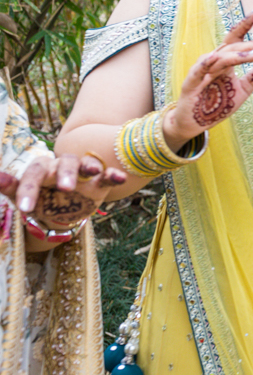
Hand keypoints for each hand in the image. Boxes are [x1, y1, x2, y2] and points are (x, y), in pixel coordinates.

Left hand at [0, 153, 124, 245]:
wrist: (60, 212)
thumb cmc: (40, 200)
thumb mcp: (24, 197)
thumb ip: (11, 187)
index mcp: (42, 169)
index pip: (34, 173)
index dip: (29, 189)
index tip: (25, 209)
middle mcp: (62, 166)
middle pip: (65, 162)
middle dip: (66, 173)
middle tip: (66, 188)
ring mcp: (82, 173)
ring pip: (86, 163)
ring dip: (90, 165)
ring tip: (94, 171)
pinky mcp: (99, 183)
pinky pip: (107, 175)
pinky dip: (113, 174)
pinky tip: (119, 178)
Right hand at [164, 7, 252, 144]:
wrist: (195, 124)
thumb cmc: (219, 103)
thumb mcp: (245, 88)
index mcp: (226, 60)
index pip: (237, 38)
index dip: (247, 23)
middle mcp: (214, 61)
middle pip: (233, 45)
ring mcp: (202, 71)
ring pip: (221, 57)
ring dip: (240, 54)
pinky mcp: (191, 83)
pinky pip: (199, 71)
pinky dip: (206, 63)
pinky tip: (214, 57)